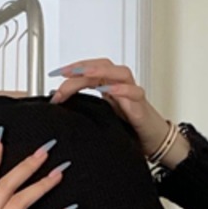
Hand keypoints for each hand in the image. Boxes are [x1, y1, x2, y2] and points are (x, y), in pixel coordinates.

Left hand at [48, 58, 170, 158]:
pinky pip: (134, 92)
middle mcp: (121, 85)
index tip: (55, 73)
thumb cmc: (128, 127)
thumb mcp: (100, 116)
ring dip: (101, 71)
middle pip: (101, 67)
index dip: (73, 69)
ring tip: (84, 73)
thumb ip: (83, 107)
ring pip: (119, 72)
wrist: (152, 141)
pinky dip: (123, 90)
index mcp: (109, 85)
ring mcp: (132, 94)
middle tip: (64, 74)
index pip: (90, 69)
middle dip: (82, 68)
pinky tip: (110, 90)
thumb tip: (59, 101)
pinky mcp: (141, 107)